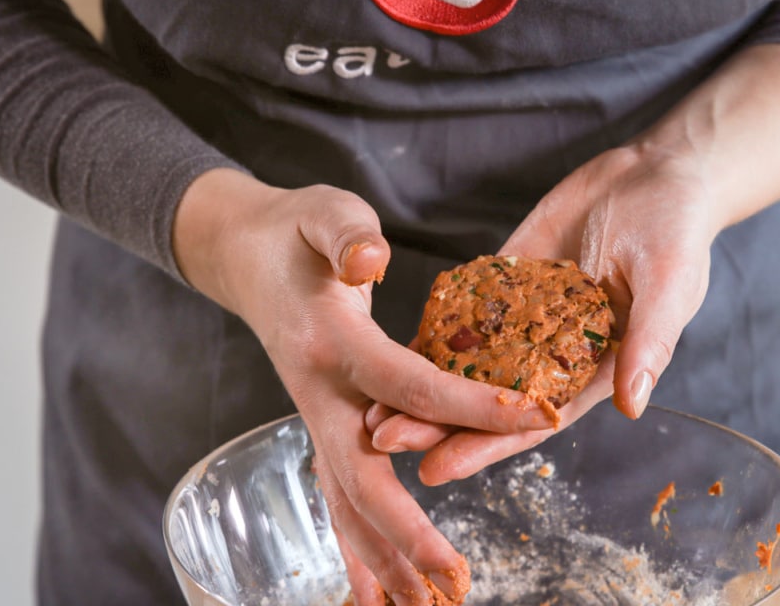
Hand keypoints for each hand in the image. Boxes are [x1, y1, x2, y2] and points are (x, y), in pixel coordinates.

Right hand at [173, 170, 554, 604]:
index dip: (467, 401)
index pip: (406, 382)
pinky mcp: (326, 427)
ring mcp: (318, 417)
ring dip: (382, 559)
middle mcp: (321, 393)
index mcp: (332, 341)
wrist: (245, 256)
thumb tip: (371, 257)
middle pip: (363, 473)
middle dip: (408, 530)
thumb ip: (345, 233)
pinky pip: (341, 496)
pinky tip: (376, 596)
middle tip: (453, 581)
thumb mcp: (323, 212)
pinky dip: (359, 548)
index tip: (533, 416)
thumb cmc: (296, 232)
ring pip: (347, 501)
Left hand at [367, 145, 717, 482]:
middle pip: (487, 399)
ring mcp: (526, 317)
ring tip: (372, 405)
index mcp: (593, 368)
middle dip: (437, 423)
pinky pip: (466, 310)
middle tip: (382, 439)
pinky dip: (433, 332)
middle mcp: (553, 352)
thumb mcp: (668, 285)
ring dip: (423, 384)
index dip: (485, 445)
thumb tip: (632, 406)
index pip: (531, 419)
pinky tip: (389, 348)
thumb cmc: (675, 233)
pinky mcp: (508, 280)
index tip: (438, 465)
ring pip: (468, 361)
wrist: (654, 175)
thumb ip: (647, 343)